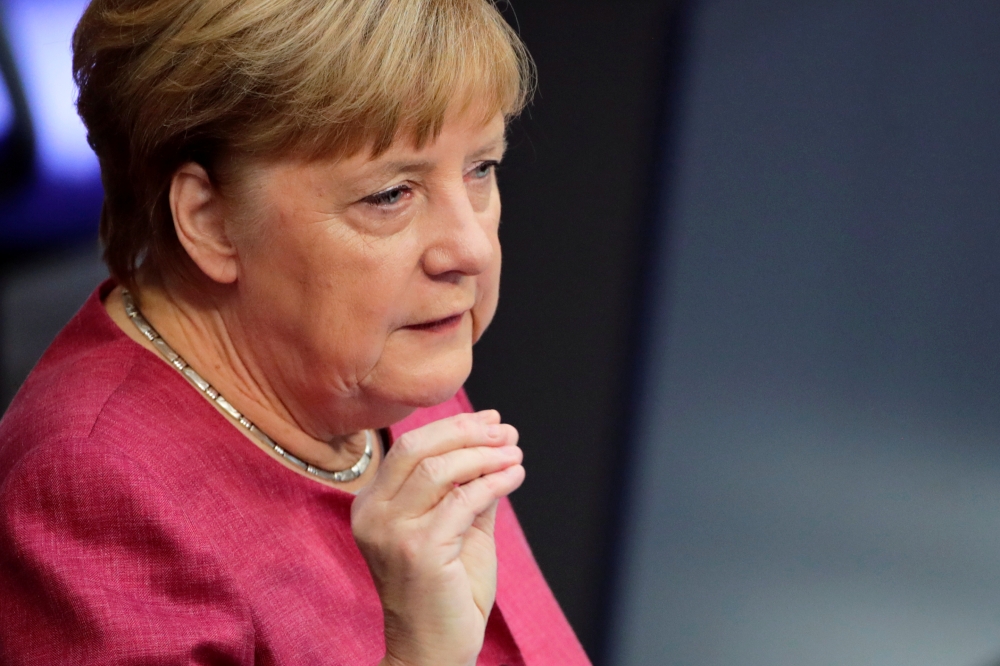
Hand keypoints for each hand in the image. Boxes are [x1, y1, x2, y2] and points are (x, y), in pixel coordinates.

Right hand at [352, 410, 523, 665]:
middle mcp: (372, 514)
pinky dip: (495, 482)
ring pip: (441, 468)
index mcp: (372, 505)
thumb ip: (468, 486)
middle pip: (419, 447)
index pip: (410, 447)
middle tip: (506, 432)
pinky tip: (515, 477)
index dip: (455, 427)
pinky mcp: (419, 550)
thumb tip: (497, 442)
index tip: (492, 420)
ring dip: (486, 455)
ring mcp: (391, 532)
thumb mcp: (456, 528)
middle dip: (469, 433)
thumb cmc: (445, 592)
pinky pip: (463, 500)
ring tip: (515, 455)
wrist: (433, 650)